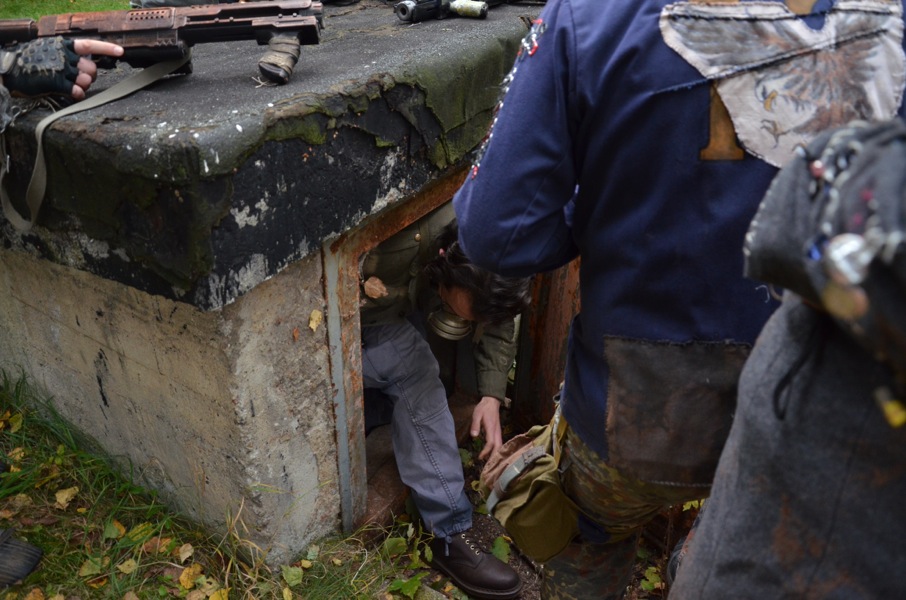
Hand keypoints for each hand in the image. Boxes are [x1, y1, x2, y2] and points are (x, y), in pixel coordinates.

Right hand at [0, 37, 122, 99]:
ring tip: (73, 86)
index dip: (106, 48)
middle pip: (92, 68)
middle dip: (91, 76)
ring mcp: (61, 69)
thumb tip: (86, 66)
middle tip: (82, 80)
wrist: (9, 68)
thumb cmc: (30, 61)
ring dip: (84, 86)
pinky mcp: (56, 82)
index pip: (90, 45)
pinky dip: (78, 94)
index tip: (121, 51)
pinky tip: (72, 93)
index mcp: (63, 46)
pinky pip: (78, 91)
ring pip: (87, 79)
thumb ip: (67, 55)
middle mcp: (65, 56)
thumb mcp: (49, 50)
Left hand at [471, 396, 503, 460]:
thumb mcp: (476, 414)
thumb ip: (475, 425)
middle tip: (488, 466)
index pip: (491, 443)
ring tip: (489, 463)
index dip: (486, 451)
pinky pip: (499, 444)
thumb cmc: (483, 408)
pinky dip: (496, 451)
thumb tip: (474, 436)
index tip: (480, 457)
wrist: (492, 402)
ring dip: (496, 455)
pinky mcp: (498, 432)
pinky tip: (491, 455)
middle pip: (498, 447)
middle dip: (494, 457)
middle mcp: (497, 432)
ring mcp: (498, 432)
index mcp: (491, 428)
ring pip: (500, 446)